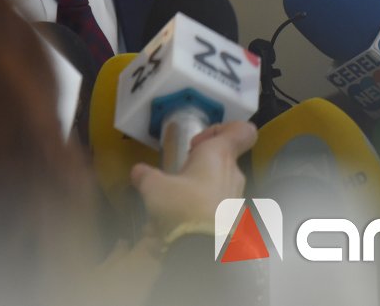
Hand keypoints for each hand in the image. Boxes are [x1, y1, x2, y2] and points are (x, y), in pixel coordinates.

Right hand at [129, 120, 256, 238]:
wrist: (203, 249)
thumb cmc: (182, 206)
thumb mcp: (154, 187)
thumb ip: (145, 176)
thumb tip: (138, 171)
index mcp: (219, 155)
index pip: (242, 131)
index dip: (221, 129)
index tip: (196, 143)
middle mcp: (233, 173)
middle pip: (224, 158)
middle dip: (200, 163)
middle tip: (179, 173)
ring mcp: (237, 198)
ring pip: (220, 183)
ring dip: (200, 188)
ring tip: (175, 203)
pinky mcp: (235, 220)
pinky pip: (218, 207)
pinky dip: (202, 209)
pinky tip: (182, 222)